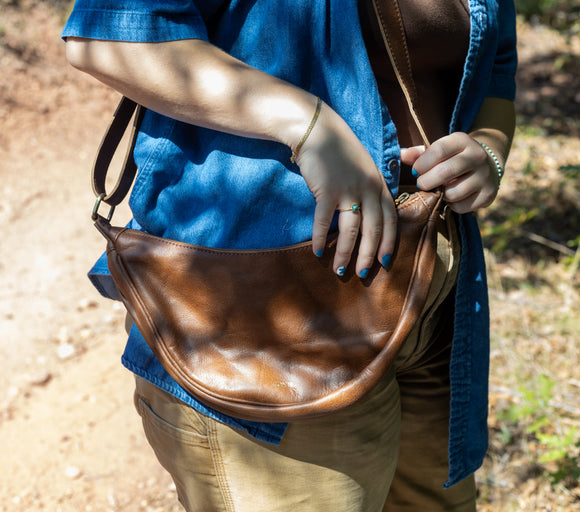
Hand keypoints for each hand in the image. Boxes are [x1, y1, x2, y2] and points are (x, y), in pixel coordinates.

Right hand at [295, 102, 396, 276]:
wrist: (319, 130)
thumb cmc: (340, 152)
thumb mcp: (364, 169)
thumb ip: (370, 190)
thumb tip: (369, 218)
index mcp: (379, 185)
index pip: (390, 220)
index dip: (389, 243)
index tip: (385, 263)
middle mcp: (368, 189)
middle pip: (373, 230)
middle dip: (368, 256)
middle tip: (362, 274)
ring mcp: (348, 189)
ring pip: (350, 230)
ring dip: (345, 253)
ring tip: (339, 269)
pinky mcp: (327, 190)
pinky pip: (324, 221)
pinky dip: (320, 238)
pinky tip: (317, 251)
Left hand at [401, 132, 500, 212]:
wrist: (486, 166)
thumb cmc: (453, 158)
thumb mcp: (438, 151)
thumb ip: (418, 154)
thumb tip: (399, 155)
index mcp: (462, 141)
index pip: (438, 151)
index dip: (422, 164)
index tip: (416, 171)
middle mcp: (477, 156)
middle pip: (445, 172)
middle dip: (426, 182)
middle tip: (422, 184)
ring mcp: (485, 176)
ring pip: (452, 193)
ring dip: (440, 194)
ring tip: (441, 188)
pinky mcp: (488, 194)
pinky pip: (460, 206)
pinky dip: (452, 205)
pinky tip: (453, 196)